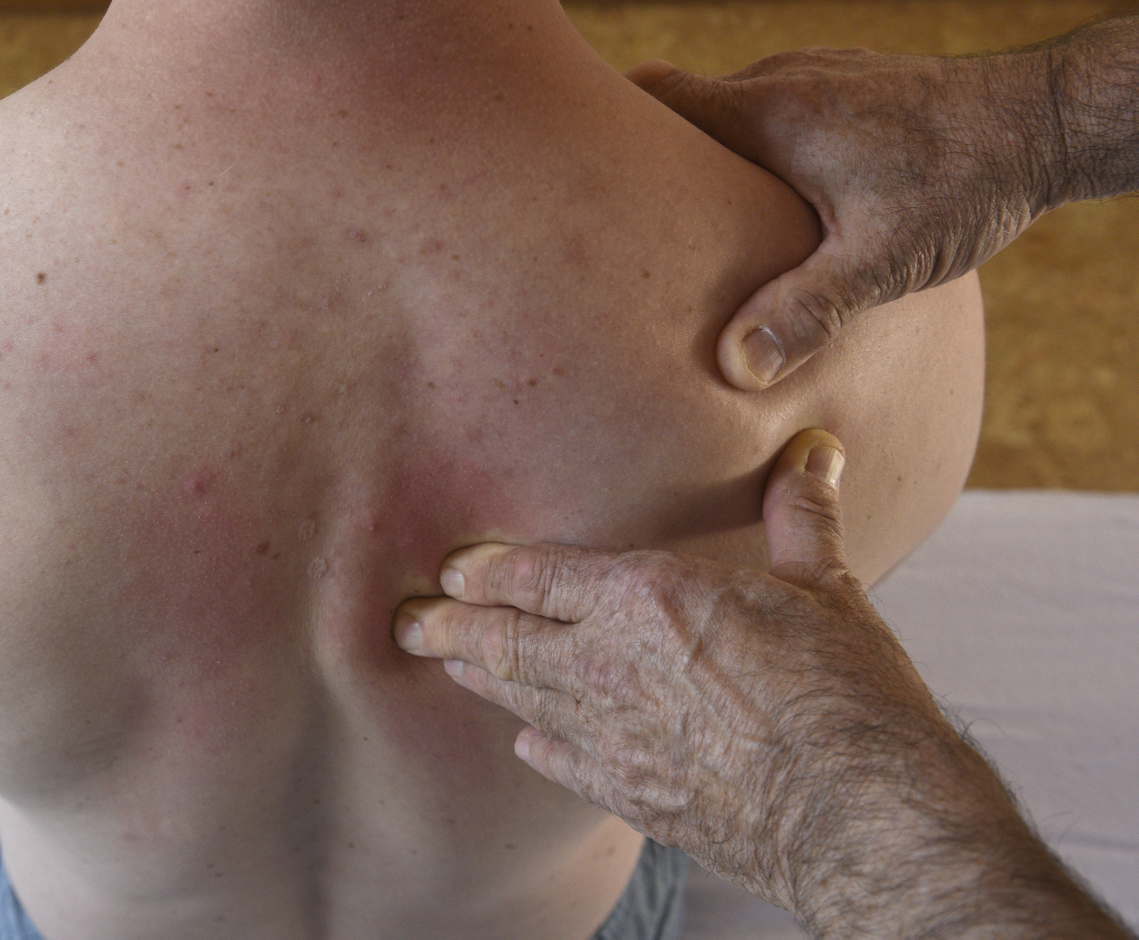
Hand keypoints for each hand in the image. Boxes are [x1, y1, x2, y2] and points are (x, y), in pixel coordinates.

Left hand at [394, 429, 1129, 934]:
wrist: (858, 811)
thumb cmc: (844, 695)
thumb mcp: (823, 587)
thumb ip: (800, 516)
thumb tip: (812, 454)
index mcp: (645, 598)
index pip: (534, 575)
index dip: (485, 570)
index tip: (452, 568)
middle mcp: (610, 665)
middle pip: (503, 640)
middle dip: (449, 628)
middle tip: (407, 624)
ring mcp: (614, 736)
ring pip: (522, 700)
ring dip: (482, 680)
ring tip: (450, 668)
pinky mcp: (634, 795)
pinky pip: (564, 763)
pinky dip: (539, 746)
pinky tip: (527, 742)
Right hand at [627, 47, 1056, 390]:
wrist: (1047, 121)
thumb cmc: (968, 182)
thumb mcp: (887, 260)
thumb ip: (807, 309)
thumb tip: (733, 366)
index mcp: (768, 111)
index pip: (654, 97)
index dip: (605, 133)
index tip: (576, 185)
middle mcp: (779, 81)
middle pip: (677, 111)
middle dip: (645, 166)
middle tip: (615, 234)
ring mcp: (811, 78)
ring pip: (723, 115)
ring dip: (699, 165)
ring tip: (681, 237)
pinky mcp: (839, 90)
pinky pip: (766, 115)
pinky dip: (744, 156)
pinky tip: (758, 215)